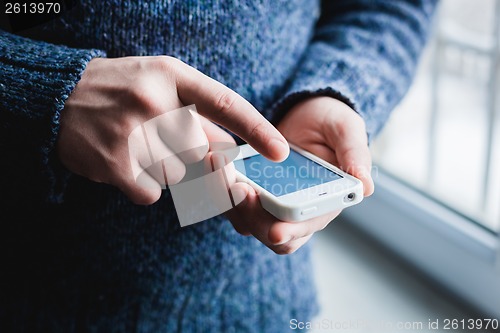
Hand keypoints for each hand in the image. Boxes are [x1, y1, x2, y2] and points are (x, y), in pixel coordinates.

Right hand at [57, 56, 288, 203]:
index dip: (257, 130)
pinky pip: (151, 194)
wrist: (57, 98)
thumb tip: (229, 153)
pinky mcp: (113, 164)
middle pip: (204, 152)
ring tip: (135, 146)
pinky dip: (142, 186)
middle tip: (168, 145)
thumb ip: (194, 113)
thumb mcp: (158, 84)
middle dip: (198, 160)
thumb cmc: (121, 91)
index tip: (280, 152)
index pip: (225, 104)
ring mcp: (132, 133)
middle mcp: (154, 101)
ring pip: (177, 175)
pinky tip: (122, 162)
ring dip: (163, 170)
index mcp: (170, 75)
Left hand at [225, 97, 373, 254]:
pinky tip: (217, 170)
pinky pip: (233, 203)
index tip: (277, 230)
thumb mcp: (346, 129)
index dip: (293, 231)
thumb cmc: (329, 123)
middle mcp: (298, 211)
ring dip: (235, 206)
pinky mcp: (251, 192)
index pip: (308, 227)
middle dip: (256, 219)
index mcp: (325, 202)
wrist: (304, 114)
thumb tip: (367, 185)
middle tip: (241, 191)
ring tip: (224, 175)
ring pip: (250, 224)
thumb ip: (355, 153)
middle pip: (274, 234)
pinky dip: (223, 193)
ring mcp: (272, 204)